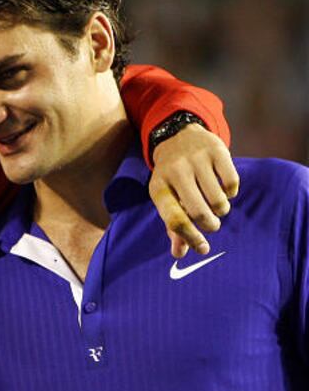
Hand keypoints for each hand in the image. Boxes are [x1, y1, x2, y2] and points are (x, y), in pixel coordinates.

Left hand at [149, 123, 239, 257]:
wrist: (177, 136)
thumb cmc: (172, 177)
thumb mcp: (167, 198)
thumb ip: (174, 226)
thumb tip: (180, 254)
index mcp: (159, 188)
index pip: (175, 220)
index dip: (190, 238)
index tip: (203, 249)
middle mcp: (175, 172)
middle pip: (199, 212)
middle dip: (210, 225)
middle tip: (212, 224)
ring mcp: (196, 159)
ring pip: (218, 200)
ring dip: (221, 209)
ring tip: (216, 204)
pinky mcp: (216, 150)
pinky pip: (232, 183)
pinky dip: (231, 193)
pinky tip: (223, 189)